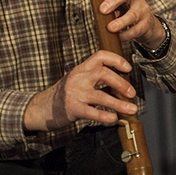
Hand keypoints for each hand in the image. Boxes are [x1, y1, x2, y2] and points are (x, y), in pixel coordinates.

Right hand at [23, 50, 137, 130]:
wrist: (43, 107)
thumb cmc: (67, 93)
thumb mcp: (80, 80)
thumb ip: (97, 79)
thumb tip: (124, 85)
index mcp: (82, 68)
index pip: (100, 56)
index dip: (116, 60)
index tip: (128, 68)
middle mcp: (78, 77)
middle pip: (104, 74)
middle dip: (121, 83)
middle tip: (132, 92)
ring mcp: (75, 93)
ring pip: (101, 96)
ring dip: (119, 103)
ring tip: (132, 109)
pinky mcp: (72, 109)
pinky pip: (92, 113)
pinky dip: (105, 116)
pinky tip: (114, 118)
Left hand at [96, 0, 165, 47]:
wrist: (147, 25)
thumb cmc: (125, 12)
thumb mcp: (116, 5)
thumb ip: (105, 5)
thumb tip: (90, 10)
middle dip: (114, 0)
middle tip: (102, 10)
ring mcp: (142, 10)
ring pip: (133, 13)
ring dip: (121, 21)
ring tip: (110, 28)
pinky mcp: (146, 23)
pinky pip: (136, 29)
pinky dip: (126, 34)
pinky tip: (119, 37)